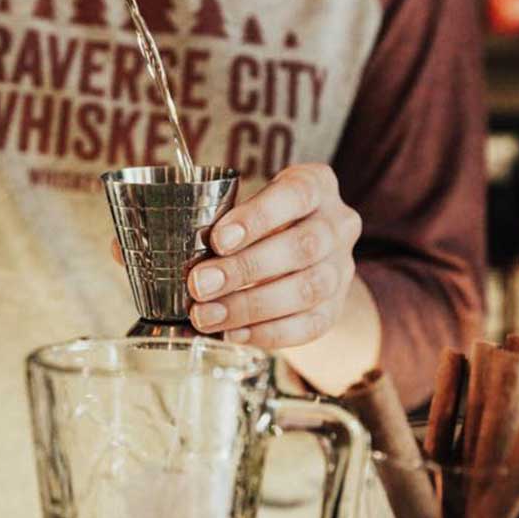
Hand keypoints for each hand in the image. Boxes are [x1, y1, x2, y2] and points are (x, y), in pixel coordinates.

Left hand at [186, 164, 361, 348]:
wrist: (302, 251)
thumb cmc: (262, 220)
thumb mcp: (250, 202)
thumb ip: (222, 220)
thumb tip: (177, 254)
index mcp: (316, 185)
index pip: (295, 195)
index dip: (257, 218)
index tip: (218, 240)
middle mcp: (338, 224)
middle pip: (302, 247)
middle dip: (245, 269)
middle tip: (199, 285)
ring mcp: (342, 268)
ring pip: (307, 290)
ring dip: (251, 307)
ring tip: (207, 315)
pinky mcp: (336, 306)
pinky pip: (310, 325)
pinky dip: (269, 332)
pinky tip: (234, 333)